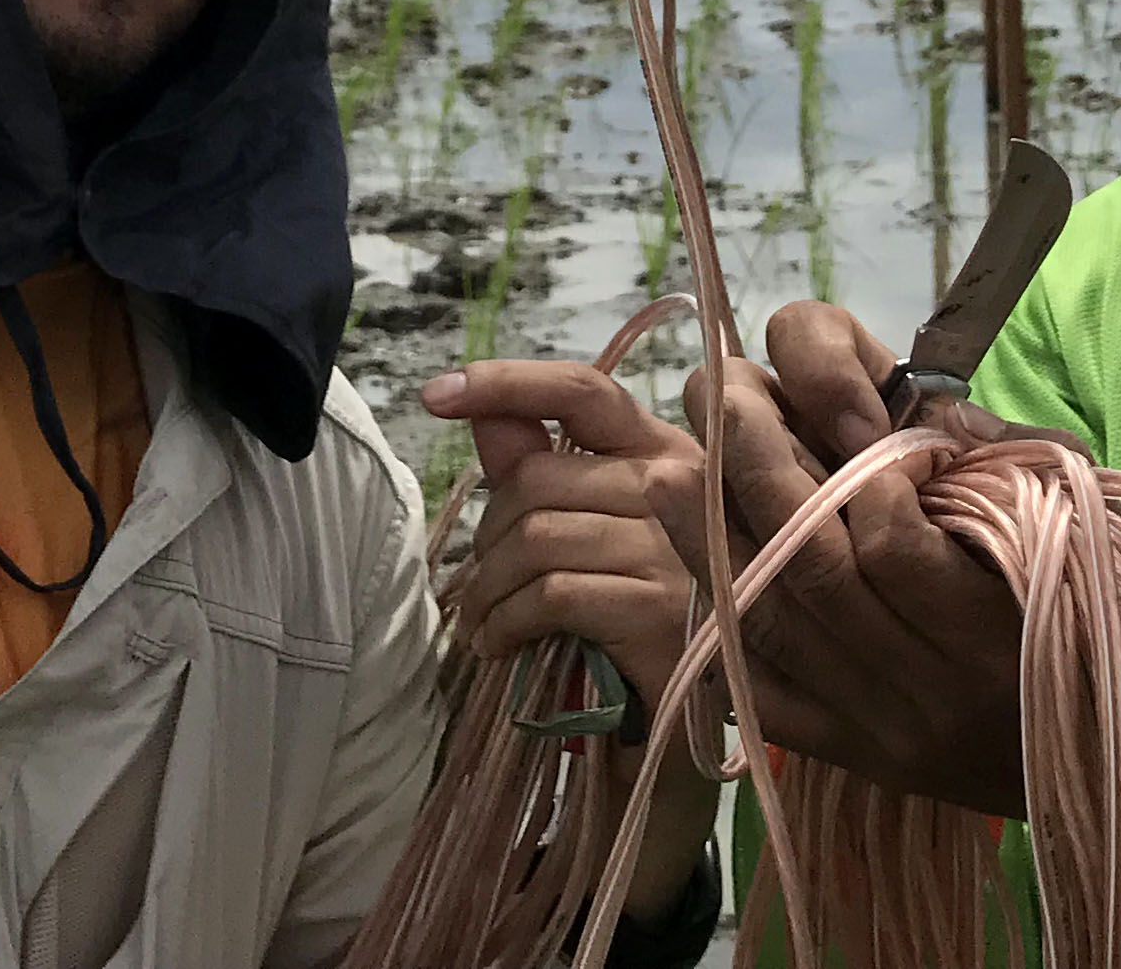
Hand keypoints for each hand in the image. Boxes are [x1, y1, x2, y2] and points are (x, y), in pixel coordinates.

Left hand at [423, 359, 719, 920]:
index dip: (506, 382)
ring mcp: (680, 548)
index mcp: (666, 451)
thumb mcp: (595, 539)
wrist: (686, 737)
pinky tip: (501, 646)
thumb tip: (485, 415)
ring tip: (479, 626)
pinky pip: (552, 595)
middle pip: (539, 477)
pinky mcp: (663, 613)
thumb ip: (545, 469)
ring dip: (485, 590)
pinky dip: (507, 622)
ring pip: (537, 536)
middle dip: (486, 537)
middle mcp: (683, 485)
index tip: (435, 393)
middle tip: (476, 589)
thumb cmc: (638, 626)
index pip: (582, 390)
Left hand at [651, 302, 1028, 821]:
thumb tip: (906, 409)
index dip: (859, 473)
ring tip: (667, 462)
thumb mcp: (1071, 511)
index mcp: (993, 618)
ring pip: (771, 622)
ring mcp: (879, 726)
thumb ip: (988, 458)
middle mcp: (930, 685)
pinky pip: (760, 690)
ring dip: (707, 533)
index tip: (861, 422)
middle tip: (723, 388)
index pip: (890, 538)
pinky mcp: (848, 754)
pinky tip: (679, 564)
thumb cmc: (1098, 602)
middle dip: (753, 464)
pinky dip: (714, 622)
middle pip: (812, 566)